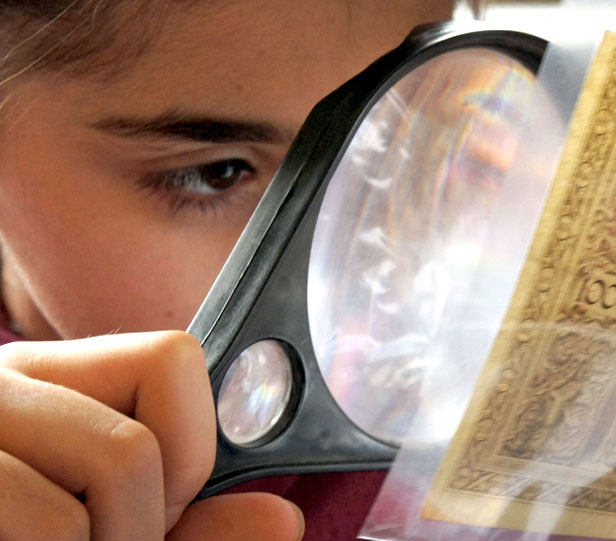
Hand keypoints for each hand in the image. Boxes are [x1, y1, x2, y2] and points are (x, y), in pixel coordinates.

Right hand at [0, 331, 303, 539]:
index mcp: (49, 380)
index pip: (174, 359)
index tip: (160, 504)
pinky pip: (50, 524)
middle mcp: (0, 388)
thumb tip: (280, 519)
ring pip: (98, 481)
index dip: (188, 449)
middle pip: (135, 448)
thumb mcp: (106, 524)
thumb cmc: (25, 527)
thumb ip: (191, 527)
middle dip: (140, 529)